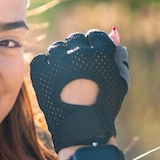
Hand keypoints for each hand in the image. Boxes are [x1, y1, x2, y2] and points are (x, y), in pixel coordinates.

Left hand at [30, 29, 128, 151]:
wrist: (82, 126)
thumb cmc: (104, 104)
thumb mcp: (119, 78)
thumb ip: (118, 54)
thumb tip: (113, 32)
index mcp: (100, 51)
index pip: (94, 36)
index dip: (92, 48)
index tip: (90, 61)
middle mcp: (79, 51)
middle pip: (74, 39)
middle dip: (76, 51)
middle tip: (77, 70)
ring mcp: (58, 60)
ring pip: (56, 48)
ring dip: (60, 58)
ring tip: (64, 78)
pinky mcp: (41, 70)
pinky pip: (40, 59)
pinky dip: (44, 67)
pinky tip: (51, 79)